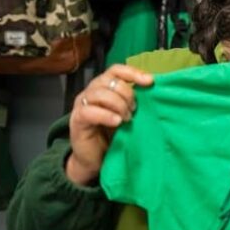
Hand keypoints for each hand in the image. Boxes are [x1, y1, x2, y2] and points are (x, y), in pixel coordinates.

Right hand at [66, 64, 153, 185]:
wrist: (95, 159)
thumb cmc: (112, 135)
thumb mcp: (127, 114)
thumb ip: (135, 101)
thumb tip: (153, 89)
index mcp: (104, 87)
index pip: (116, 70)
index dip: (132, 73)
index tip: (149, 82)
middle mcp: (91, 92)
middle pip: (109, 80)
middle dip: (127, 94)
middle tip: (134, 110)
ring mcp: (82, 105)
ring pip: (99, 93)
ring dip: (118, 105)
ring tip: (127, 119)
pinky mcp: (77, 120)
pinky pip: (89, 111)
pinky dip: (106, 115)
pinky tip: (117, 122)